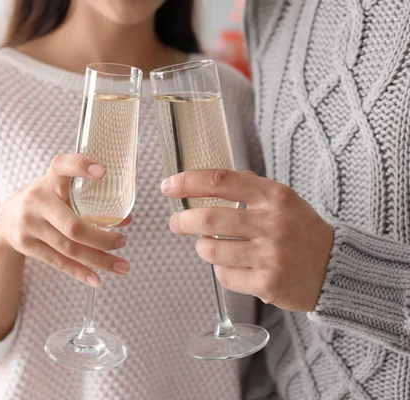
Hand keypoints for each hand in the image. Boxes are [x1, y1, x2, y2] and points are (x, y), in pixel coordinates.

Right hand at [0, 154, 131, 287]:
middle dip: (102, 239)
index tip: (103, 171)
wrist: (6, 219)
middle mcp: (37, 200)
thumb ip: (90, 201)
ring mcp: (30, 224)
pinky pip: (58, 261)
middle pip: (73, 225)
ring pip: (69, 248)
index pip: (63, 166)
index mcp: (50, 180)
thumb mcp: (60, 191)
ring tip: (121, 266)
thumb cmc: (45, 201)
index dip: (81, 166)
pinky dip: (79, 271)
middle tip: (122, 241)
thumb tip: (126, 219)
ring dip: (99, 259)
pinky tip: (96, 279)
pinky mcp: (27, 244)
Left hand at [161, 169, 333, 311]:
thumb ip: (248, 188)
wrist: (336, 268)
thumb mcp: (283, 200)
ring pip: (211, 250)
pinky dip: (221, 269)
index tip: (168, 186)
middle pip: (208, 219)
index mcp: (274, 196)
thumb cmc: (300, 230)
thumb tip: (203, 181)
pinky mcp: (267, 283)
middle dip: (183, 221)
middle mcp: (272, 223)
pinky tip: (233, 265)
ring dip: (202, 247)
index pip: (221, 181)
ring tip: (208, 245)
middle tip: (176, 223)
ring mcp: (270, 255)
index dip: (188, 182)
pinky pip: (224, 276)